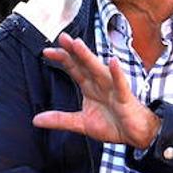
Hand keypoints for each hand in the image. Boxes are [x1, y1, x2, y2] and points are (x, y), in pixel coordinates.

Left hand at [32, 33, 160, 147]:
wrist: (136, 135)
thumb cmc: (113, 125)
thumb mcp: (82, 124)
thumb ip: (60, 120)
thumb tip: (36, 120)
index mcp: (90, 87)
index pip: (74, 69)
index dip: (62, 59)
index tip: (46, 51)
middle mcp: (100, 84)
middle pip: (84, 64)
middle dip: (73, 51)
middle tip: (62, 37)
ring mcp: (113, 89)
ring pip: (99, 70)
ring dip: (89, 57)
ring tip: (78, 44)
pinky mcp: (125, 98)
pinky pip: (121, 85)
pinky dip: (117, 74)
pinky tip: (113, 62)